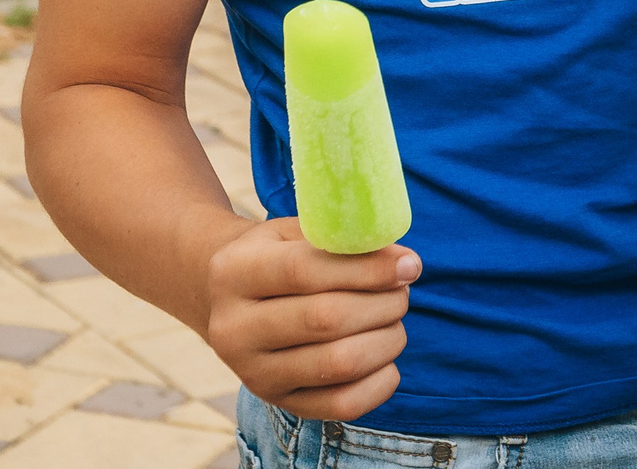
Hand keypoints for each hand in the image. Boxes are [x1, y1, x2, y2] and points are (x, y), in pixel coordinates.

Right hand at [202, 218, 416, 420]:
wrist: (227, 300)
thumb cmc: (277, 256)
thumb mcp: (296, 233)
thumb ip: (345, 240)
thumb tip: (404, 264)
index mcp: (234, 273)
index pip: (305, 271)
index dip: (367, 268)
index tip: (410, 265)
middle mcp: (234, 329)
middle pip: (326, 319)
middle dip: (382, 304)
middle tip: (401, 292)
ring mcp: (253, 373)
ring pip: (339, 363)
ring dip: (386, 339)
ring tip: (393, 320)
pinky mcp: (278, 403)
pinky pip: (344, 404)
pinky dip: (380, 382)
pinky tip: (386, 358)